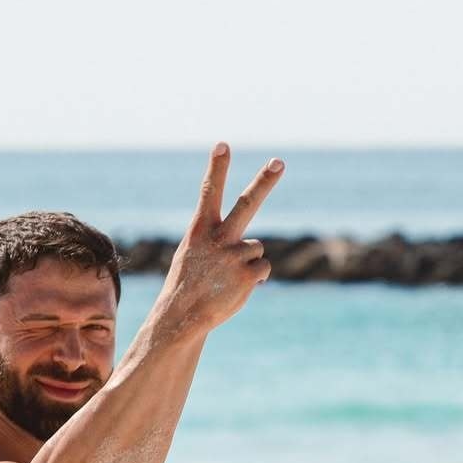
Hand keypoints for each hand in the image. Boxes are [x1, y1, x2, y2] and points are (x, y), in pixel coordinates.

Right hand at [161, 143, 283, 333]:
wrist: (183, 317)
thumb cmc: (188, 285)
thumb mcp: (194, 256)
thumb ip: (219, 242)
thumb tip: (257, 250)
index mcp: (200, 230)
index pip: (209, 193)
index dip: (217, 168)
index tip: (223, 144)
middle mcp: (219, 238)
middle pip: (246, 204)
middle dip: (264, 182)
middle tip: (279, 162)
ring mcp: (234, 256)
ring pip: (256, 248)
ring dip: (247, 262)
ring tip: (227, 279)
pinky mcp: (249, 274)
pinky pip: (262, 268)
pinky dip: (254, 278)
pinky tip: (235, 287)